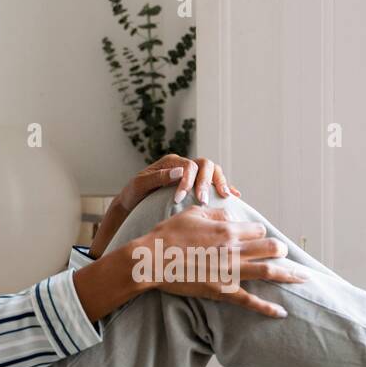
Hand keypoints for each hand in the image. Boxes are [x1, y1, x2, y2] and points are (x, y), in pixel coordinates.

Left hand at [116, 155, 240, 213]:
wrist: (132, 204)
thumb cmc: (134, 194)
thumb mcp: (140, 185)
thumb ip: (158, 177)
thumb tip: (179, 172)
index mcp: (171, 162)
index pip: (188, 165)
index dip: (188, 181)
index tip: (180, 198)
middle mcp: (184, 165)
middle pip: (205, 165)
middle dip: (206, 183)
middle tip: (203, 200)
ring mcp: (192, 175)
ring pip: (213, 171)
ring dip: (220, 183)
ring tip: (225, 196)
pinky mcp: (196, 186)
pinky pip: (215, 183)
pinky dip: (225, 187)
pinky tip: (234, 196)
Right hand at [131, 206, 305, 317]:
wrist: (152, 259)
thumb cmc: (168, 234)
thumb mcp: (192, 213)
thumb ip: (216, 211)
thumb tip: (231, 211)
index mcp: (227, 229)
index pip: (257, 230)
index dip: (260, 233)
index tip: (259, 238)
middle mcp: (233, 249)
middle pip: (271, 248)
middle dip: (281, 250)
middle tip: (286, 254)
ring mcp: (230, 271)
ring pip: (268, 271)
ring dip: (289, 274)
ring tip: (303, 277)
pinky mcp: (222, 291)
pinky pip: (250, 301)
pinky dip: (267, 307)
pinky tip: (281, 312)